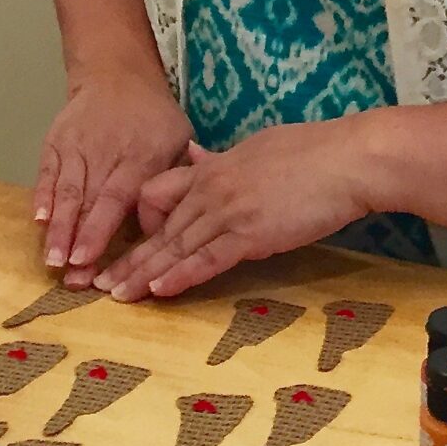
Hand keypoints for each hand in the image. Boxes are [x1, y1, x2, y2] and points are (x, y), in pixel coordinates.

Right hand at [34, 75, 194, 286]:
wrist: (116, 75)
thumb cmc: (154, 118)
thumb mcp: (179, 140)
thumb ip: (174, 183)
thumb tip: (166, 229)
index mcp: (139, 156)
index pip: (115, 199)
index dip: (99, 230)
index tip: (88, 260)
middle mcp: (104, 152)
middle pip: (87, 201)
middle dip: (77, 241)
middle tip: (70, 276)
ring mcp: (76, 145)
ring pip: (65, 191)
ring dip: (58, 228)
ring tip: (51, 260)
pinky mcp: (56, 141)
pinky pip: (47, 173)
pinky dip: (41, 197)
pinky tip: (38, 222)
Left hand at [94, 119, 381, 302]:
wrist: (348, 160)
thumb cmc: (313, 154)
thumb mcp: (257, 149)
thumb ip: (222, 160)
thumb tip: (197, 157)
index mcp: (213, 169)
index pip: (159, 194)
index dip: (141, 222)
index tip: (127, 244)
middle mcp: (212, 188)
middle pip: (159, 227)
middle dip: (128, 257)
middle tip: (98, 282)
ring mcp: (230, 210)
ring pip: (175, 247)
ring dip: (143, 274)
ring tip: (117, 296)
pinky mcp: (252, 233)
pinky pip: (207, 258)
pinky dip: (181, 276)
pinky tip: (158, 291)